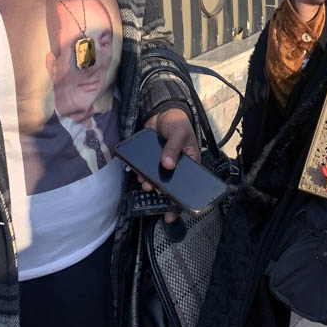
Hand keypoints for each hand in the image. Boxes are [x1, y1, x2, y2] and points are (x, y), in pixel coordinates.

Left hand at [141, 106, 198, 222]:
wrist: (163, 112)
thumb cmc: (178, 123)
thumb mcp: (179, 133)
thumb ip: (173, 147)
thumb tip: (167, 164)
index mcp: (189, 165)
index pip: (186, 188)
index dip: (179, 204)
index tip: (170, 215)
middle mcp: (175, 168)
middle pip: (168, 188)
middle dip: (160, 194)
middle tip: (152, 192)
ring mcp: (161, 165)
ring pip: (155, 180)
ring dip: (149, 184)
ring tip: (145, 183)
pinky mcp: (149, 159)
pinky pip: (144, 170)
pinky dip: (140, 173)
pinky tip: (137, 172)